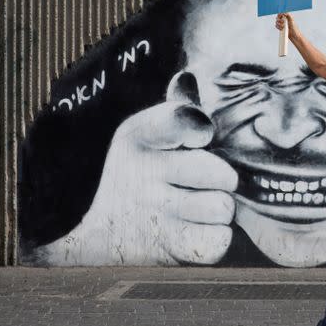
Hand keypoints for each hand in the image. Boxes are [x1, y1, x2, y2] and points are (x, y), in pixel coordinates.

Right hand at [39, 72, 237, 264]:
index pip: (186, 119)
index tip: (202, 139)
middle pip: (221, 172)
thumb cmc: (143, 177)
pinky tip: (195, 232)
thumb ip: (178, 110)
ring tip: (197, 208)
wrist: (103, 238)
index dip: (203, 129)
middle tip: (204, 184)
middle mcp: (142, 172)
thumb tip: (188, 76)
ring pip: (222, 207)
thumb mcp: (151, 138)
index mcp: (140, 135)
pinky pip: (217, 241)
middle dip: (221, 180)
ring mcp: (154, 213)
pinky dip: (214, 240)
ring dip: (218, 212)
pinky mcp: (166, 249)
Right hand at [275, 13, 298, 39]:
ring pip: (277, 22)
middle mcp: (285, 20)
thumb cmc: (295, 29)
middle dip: (279, 20)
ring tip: (283, 27)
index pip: (282, 13)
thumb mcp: (292, 21)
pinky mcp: (281, 28)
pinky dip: (278, 27)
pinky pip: (277, 26)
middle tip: (283, 22)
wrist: (294, 36)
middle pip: (278, 17)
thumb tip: (284, 13)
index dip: (280, 14)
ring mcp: (283, 24)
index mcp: (288, 17)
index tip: (281, 16)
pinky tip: (281, 29)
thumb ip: (288, 16)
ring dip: (279, 24)